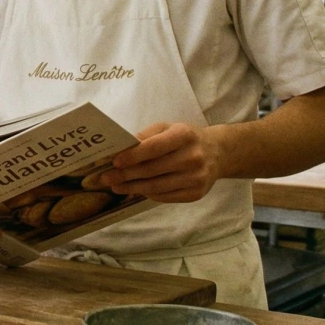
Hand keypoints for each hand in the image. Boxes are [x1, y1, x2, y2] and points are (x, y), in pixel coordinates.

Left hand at [99, 122, 223, 203]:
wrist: (218, 153)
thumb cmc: (185, 138)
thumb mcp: (168, 128)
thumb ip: (147, 136)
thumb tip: (122, 149)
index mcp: (184, 135)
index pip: (154, 148)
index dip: (132, 156)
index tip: (114, 162)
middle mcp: (192, 157)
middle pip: (152, 170)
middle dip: (126, 175)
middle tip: (106, 178)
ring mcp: (196, 178)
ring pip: (156, 187)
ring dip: (132, 188)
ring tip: (116, 186)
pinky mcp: (196, 194)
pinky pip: (165, 197)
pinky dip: (148, 194)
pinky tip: (136, 190)